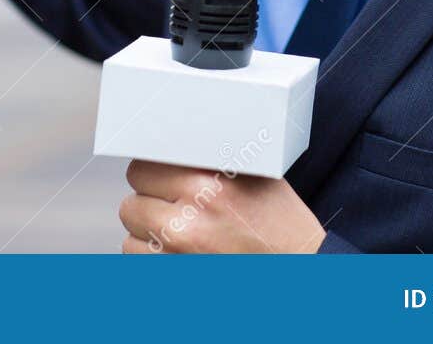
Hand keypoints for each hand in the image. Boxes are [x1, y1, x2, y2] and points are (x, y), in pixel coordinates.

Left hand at [118, 159, 326, 252]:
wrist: (302, 268)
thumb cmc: (280, 222)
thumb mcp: (254, 176)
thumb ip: (209, 163)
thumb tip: (172, 150)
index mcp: (208, 186)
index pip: (143, 170)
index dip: (153, 174)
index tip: (163, 179)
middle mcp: (190, 222)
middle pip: (131, 206)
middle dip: (149, 205)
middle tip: (172, 208)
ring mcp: (181, 258)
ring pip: (130, 242)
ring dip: (149, 239)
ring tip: (177, 234)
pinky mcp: (177, 282)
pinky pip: (142, 270)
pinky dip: (155, 263)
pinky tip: (179, 255)